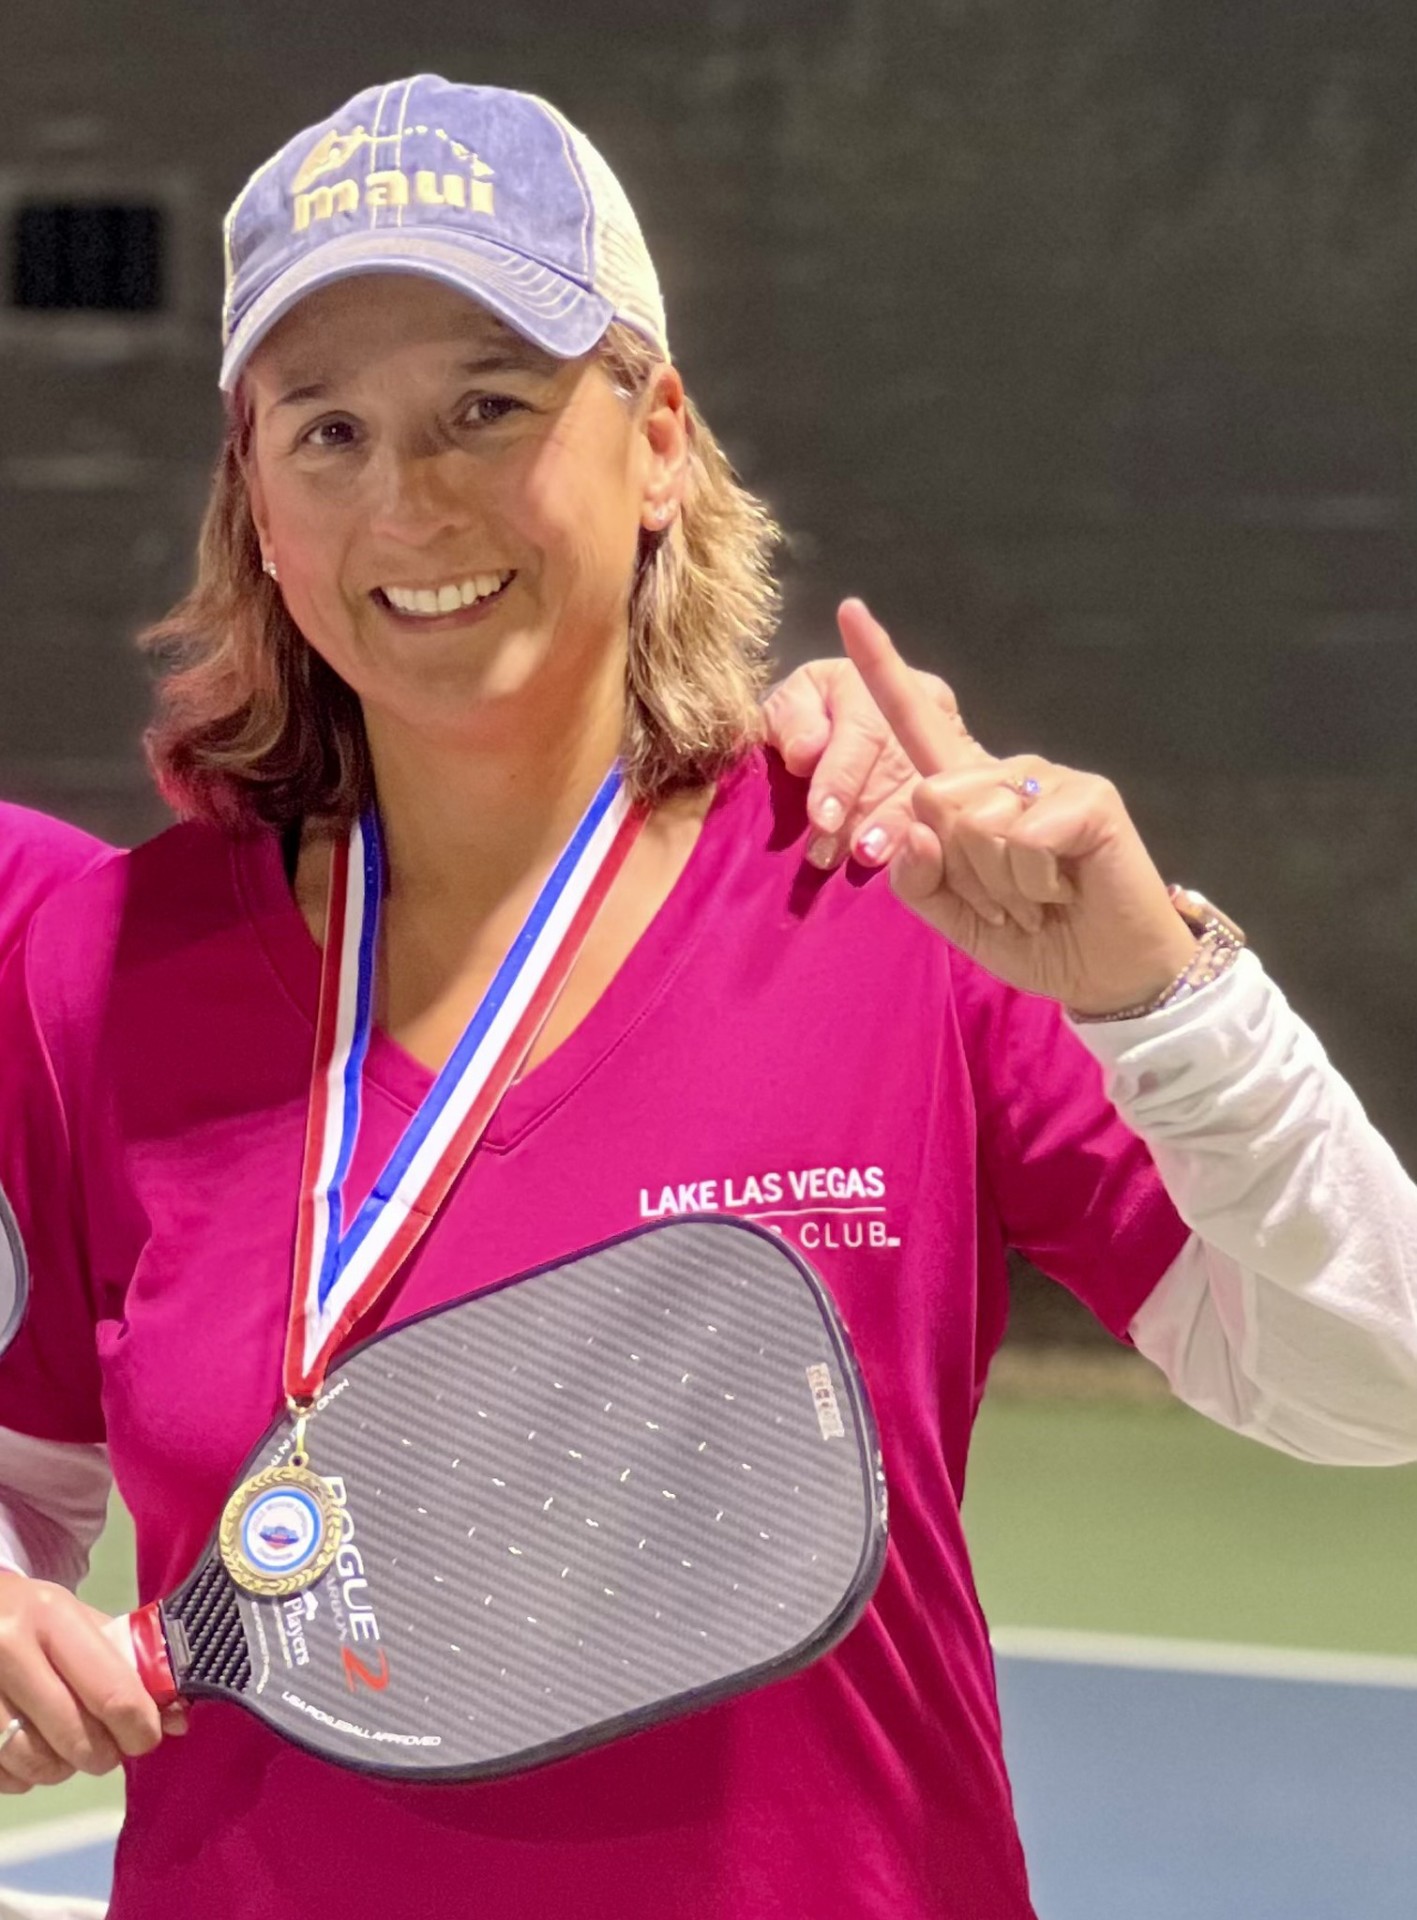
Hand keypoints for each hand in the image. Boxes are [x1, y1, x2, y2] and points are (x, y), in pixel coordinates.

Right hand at [0, 1574, 184, 1791]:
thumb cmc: (32, 1616)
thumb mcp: (78, 1620)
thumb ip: (127, 1663)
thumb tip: (177, 1717)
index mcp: (50, 1617)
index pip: (112, 1692)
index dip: (140, 1728)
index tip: (148, 1736)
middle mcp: (8, 1650)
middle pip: (76, 1738)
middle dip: (104, 1754)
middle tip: (109, 1747)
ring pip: (36, 1764)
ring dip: (62, 1767)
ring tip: (66, 1746)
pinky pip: (3, 1777)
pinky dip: (24, 1775)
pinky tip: (29, 1749)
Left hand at [761, 647, 986, 870]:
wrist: (831, 727)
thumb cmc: (804, 722)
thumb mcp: (787, 711)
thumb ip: (790, 724)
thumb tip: (807, 752)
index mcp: (870, 682)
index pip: (862, 731)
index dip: (842, 778)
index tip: (822, 818)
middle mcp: (921, 703)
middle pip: (902, 765)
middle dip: (873, 814)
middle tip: (849, 853)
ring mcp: (950, 737)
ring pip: (932, 789)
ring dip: (901, 831)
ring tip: (872, 860)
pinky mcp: (968, 771)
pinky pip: (955, 807)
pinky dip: (931, 839)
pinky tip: (914, 863)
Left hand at [837, 599, 1197, 1014]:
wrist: (1105, 972)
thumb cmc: (1033, 937)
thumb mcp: (953, 916)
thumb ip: (916, 877)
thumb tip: (913, 824)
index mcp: (965, 793)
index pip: (914, 723)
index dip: (881, 668)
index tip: (849, 609)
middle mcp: (1002, 773)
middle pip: (929, 798)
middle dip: (960, 872)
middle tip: (1007, 897)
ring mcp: (1047, 778)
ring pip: (973, 823)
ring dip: (999, 885)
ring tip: (1037, 895)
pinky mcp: (1088, 796)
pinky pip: (1021, 839)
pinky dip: (1033, 884)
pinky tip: (1064, 888)